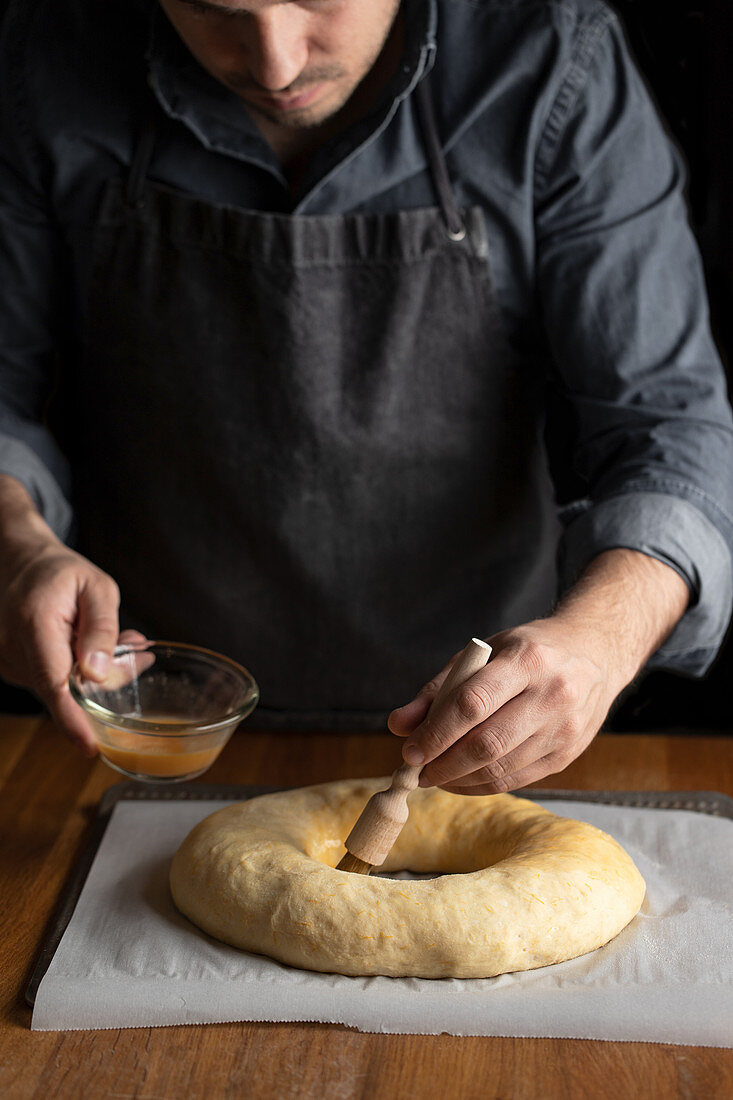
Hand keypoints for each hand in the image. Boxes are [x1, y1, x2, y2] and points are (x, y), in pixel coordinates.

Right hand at [0, 477, 135, 754]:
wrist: (19, 561)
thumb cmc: (61, 572)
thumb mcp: (97, 587)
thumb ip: (102, 629)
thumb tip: (99, 674)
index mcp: (35, 624)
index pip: (55, 685)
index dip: (74, 720)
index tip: (91, 746)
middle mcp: (13, 648)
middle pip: (64, 690)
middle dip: (107, 683)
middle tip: (137, 651)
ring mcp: (8, 661)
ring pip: (61, 688)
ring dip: (95, 674)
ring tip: (120, 639)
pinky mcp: (13, 668)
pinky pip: (51, 681)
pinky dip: (77, 671)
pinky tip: (90, 647)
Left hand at [388, 620, 613, 792]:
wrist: (595, 653)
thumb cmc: (528, 650)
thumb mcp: (483, 652)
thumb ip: (440, 688)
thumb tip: (398, 726)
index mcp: (527, 660)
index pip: (473, 703)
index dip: (436, 732)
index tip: (409, 750)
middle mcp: (551, 694)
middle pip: (487, 743)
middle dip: (444, 764)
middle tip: (417, 771)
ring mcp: (565, 728)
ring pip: (502, 768)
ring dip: (459, 780)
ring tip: (434, 775)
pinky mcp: (569, 753)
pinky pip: (517, 780)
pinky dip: (482, 785)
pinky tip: (461, 780)